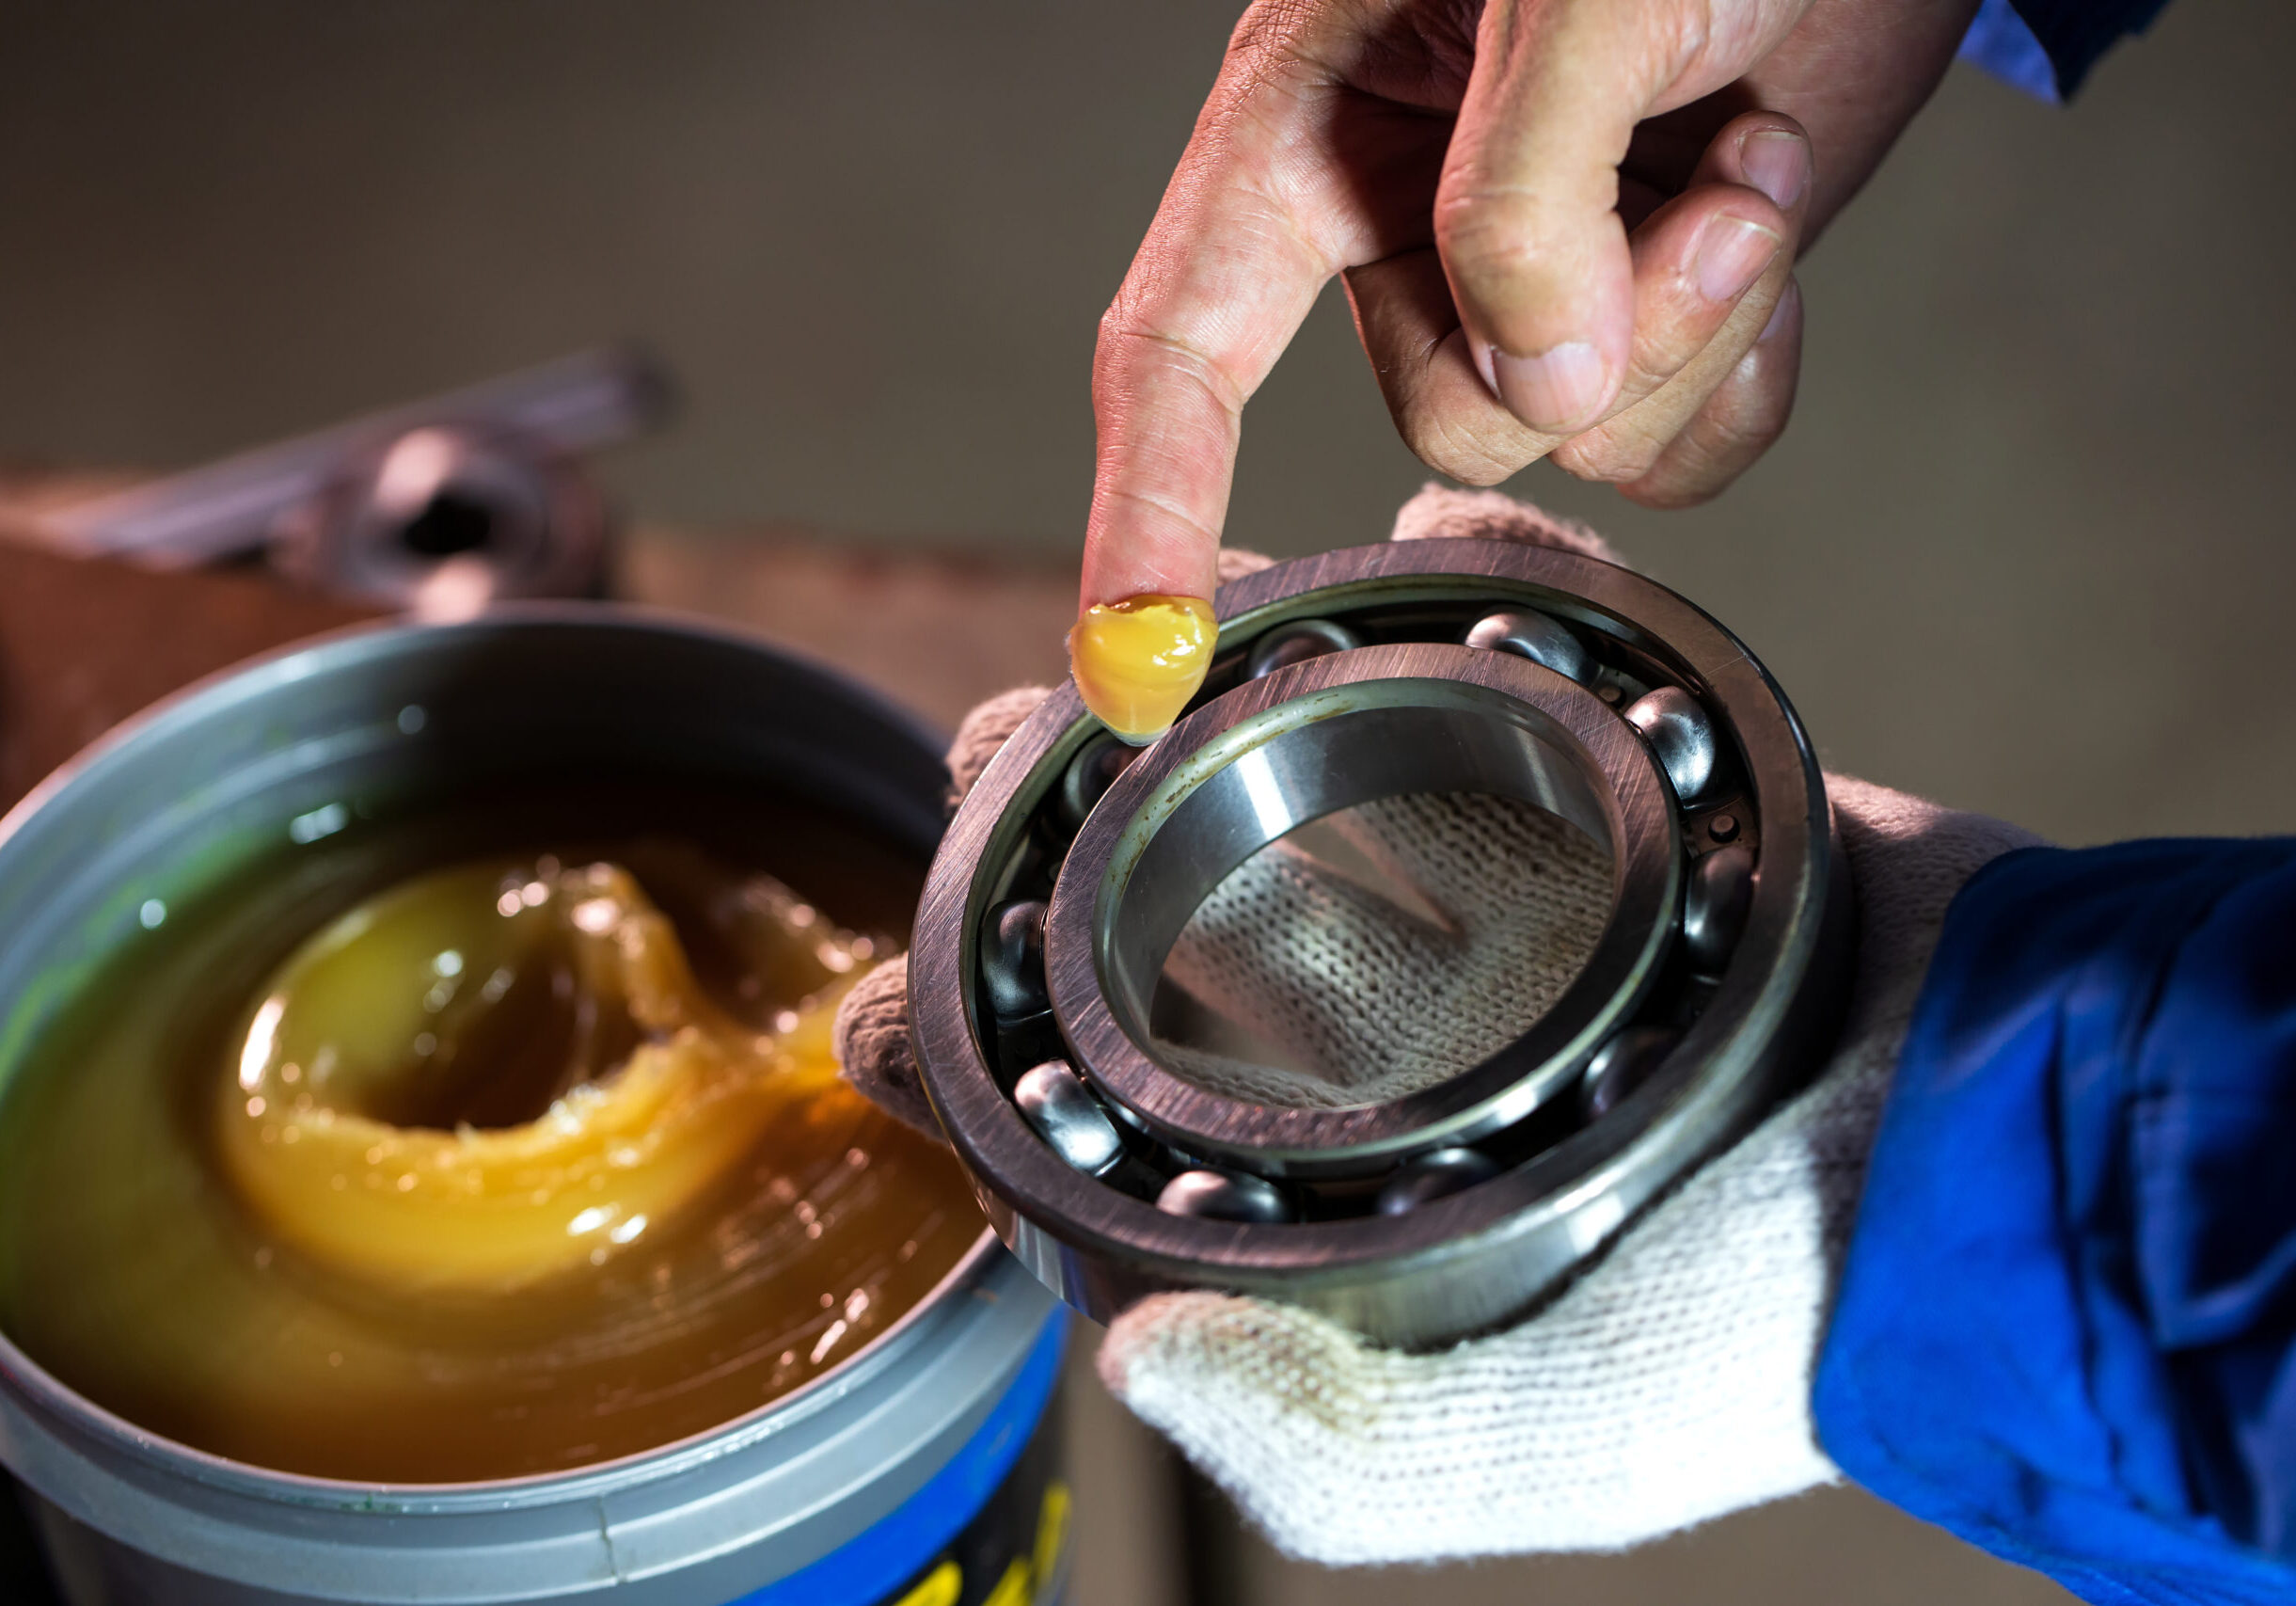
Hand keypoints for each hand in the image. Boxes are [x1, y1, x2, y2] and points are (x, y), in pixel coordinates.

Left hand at [843, 486, 2038, 1563]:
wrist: (2013, 1143)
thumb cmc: (1789, 1308)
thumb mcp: (1554, 1436)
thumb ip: (1349, 1441)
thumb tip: (1147, 1357)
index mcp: (1328, 1181)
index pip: (1089, 1125)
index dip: (958, 1058)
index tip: (887, 994)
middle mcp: (1382, 1028)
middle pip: (1154, 900)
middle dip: (1048, 816)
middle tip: (1010, 748)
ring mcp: (1489, 894)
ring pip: (1303, 748)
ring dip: (1215, 667)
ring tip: (1160, 624)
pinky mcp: (1607, 790)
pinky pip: (1511, 655)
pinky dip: (1475, 585)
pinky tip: (1423, 556)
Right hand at [1080, 0, 1980, 615]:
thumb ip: (1524, 199)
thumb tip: (1537, 387)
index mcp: (1314, 116)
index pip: (1185, 345)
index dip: (1147, 507)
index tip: (1130, 665)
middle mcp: (1405, 214)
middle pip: (1442, 417)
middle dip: (1592, 341)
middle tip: (1695, 188)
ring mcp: (1529, 274)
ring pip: (1567, 444)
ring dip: (1692, 328)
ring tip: (1742, 164)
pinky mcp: (1640, 312)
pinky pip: (1666, 451)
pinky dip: (1740, 373)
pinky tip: (1760, 224)